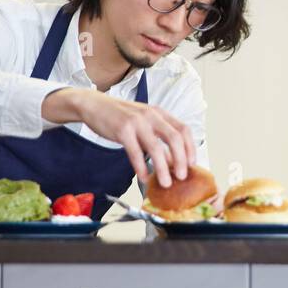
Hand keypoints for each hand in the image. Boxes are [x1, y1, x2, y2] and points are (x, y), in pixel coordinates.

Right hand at [44, 88, 196, 187]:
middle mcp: (151, 115)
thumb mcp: (144, 121)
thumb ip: (158, 137)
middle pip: (175, 138)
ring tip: (166, 182)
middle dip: (181, 160)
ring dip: (163, 168)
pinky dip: (141, 167)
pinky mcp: (122, 130)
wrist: (94, 105)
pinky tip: (144, 177)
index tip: (193, 164)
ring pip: (156, 148)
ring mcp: (137, 122)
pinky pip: (135, 152)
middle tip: (182, 176)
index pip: (184, 129)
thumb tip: (171, 161)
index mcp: (160, 113)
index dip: (190, 148)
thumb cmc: (121, 116)